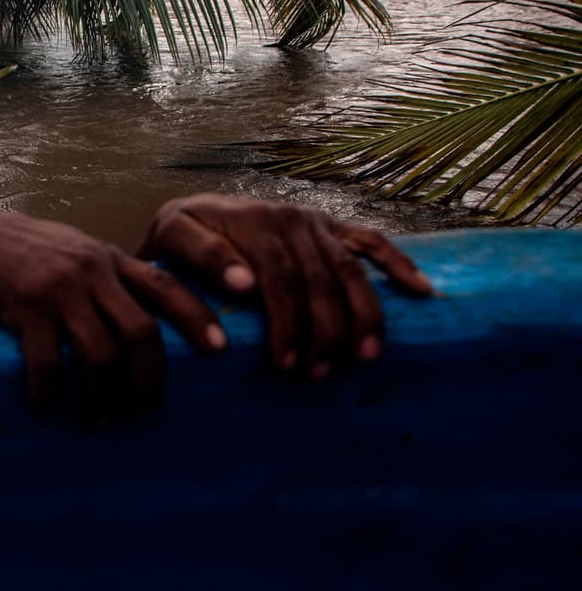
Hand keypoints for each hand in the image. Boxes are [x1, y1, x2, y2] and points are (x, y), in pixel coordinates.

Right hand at [0, 207, 226, 416]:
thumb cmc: (17, 249)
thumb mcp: (71, 250)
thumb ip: (103, 276)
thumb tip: (135, 315)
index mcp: (108, 259)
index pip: (166, 286)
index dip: (197, 318)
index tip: (220, 349)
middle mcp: (91, 272)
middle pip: (141, 331)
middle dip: (150, 378)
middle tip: (147, 409)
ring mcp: (59, 290)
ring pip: (100, 355)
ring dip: (102, 396)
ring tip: (99, 419)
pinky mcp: (25, 308)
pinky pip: (49, 363)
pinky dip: (51, 395)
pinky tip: (48, 411)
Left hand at [137, 195, 432, 378]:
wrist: (190, 215)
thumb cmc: (177, 240)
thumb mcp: (170, 241)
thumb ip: (200, 258)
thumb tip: (245, 286)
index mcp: (247, 221)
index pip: (276, 276)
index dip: (283, 321)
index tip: (282, 363)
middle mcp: (285, 217)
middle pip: (317, 279)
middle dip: (322, 331)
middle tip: (317, 374)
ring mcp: (313, 222)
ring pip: (348, 270)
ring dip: (361, 315)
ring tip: (363, 358)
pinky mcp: (331, 226)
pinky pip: (372, 242)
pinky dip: (398, 265)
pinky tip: (420, 292)